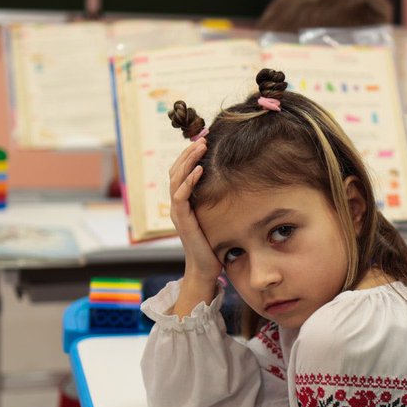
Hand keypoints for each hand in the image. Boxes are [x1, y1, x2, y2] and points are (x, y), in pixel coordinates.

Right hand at [168, 139, 219, 284]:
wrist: (205, 268)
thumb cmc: (212, 244)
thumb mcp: (213, 216)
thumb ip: (214, 201)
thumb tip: (232, 183)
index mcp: (182, 202)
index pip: (179, 172)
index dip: (188, 155)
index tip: (203, 141)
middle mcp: (176, 205)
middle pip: (174, 170)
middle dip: (187, 152)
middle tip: (202, 138)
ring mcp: (177, 212)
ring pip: (175, 179)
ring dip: (187, 161)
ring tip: (200, 147)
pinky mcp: (182, 221)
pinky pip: (180, 196)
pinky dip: (188, 182)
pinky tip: (199, 171)